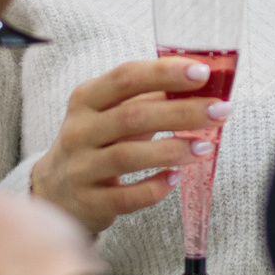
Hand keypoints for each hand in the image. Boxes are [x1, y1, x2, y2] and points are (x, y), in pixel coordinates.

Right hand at [30, 56, 228, 233]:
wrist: (55, 190)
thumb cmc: (97, 142)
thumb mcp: (110, 113)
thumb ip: (147, 99)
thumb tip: (201, 85)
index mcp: (86, 99)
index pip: (125, 78)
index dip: (164, 73)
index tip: (202, 72)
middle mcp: (79, 131)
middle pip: (131, 117)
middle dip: (181, 112)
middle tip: (219, 110)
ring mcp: (81, 168)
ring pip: (128, 156)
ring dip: (172, 150)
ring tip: (205, 147)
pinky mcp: (89, 202)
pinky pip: (125, 197)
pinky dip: (153, 188)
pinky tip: (175, 179)